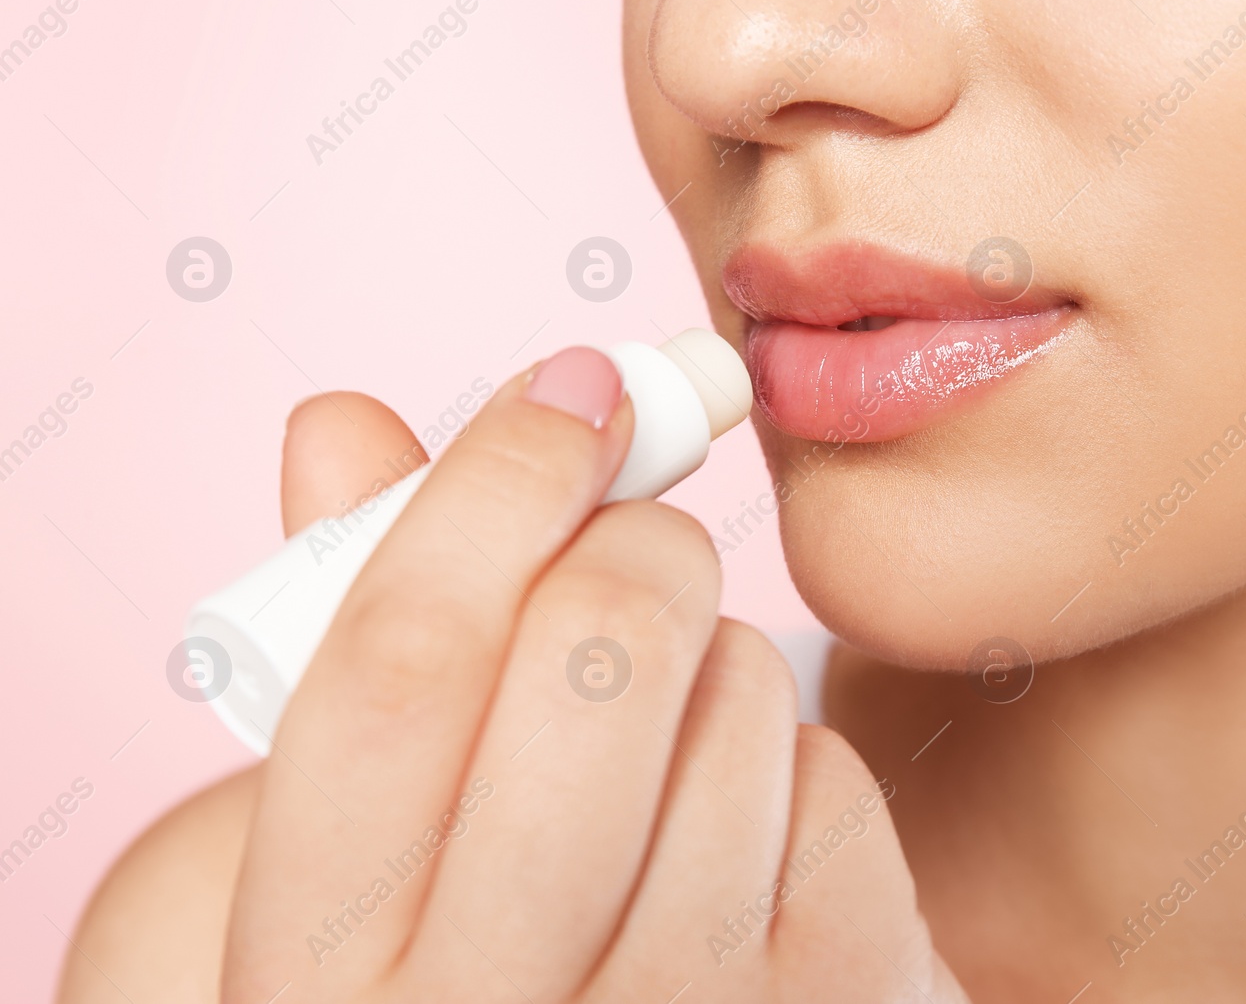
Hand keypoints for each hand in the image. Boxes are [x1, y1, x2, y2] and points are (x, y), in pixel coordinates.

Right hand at [222, 348, 967, 1002]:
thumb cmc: (499, 941)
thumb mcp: (383, 844)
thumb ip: (363, 639)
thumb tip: (342, 424)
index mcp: (320, 965)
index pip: (395, 658)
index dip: (489, 484)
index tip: (572, 390)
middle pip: (597, 649)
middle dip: (636, 539)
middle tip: (641, 535)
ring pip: (738, 688)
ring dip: (715, 657)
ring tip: (670, 734)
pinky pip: (833, 771)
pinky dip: (793, 754)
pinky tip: (746, 829)